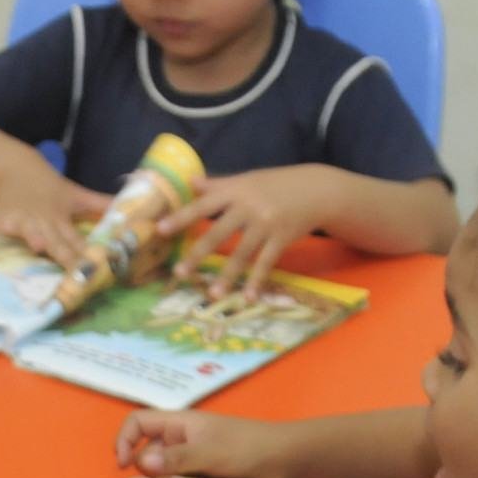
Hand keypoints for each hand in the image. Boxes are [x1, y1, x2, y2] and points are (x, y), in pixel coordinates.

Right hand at [0, 162, 108, 271]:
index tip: (98, 267)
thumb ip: (100, 204)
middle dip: (64, 253)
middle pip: (56, 241)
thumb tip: (130, 209)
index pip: (77, 241)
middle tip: (73, 267)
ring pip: (26, 231)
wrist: (18, 167)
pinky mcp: (0, 217)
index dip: (87, 254)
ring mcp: (20, 218)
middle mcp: (43, 220)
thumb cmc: (49, 187)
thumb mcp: (75, 194)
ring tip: (35, 244)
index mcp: (61, 218)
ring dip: (29, 236)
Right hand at [114, 408, 285, 477]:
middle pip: (146, 451)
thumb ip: (175, 458)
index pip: (137, 422)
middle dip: (146, 472)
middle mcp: (180, 439)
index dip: (124, 440)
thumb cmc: (248, 448)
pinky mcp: (201, 474)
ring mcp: (191, 457)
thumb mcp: (210, 453)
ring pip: (163, 472)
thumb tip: (138, 464)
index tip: (122, 466)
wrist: (285, 459)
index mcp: (178, 423)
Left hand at [159, 167, 330, 298]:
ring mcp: (266, 223)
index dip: (181, 217)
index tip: (160, 229)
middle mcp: (249, 206)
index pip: (203, 205)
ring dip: (227, 276)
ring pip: (242, 253)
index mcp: (236, 191)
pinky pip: (266, 263)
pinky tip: (248, 298)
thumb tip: (190, 182)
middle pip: (219, 232)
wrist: (316, 189)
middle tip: (179, 273)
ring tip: (212, 294)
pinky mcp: (282, 238)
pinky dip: (257, 282)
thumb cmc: (276, 184)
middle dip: (198, 254)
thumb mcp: (247, 180)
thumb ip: (218, 184)